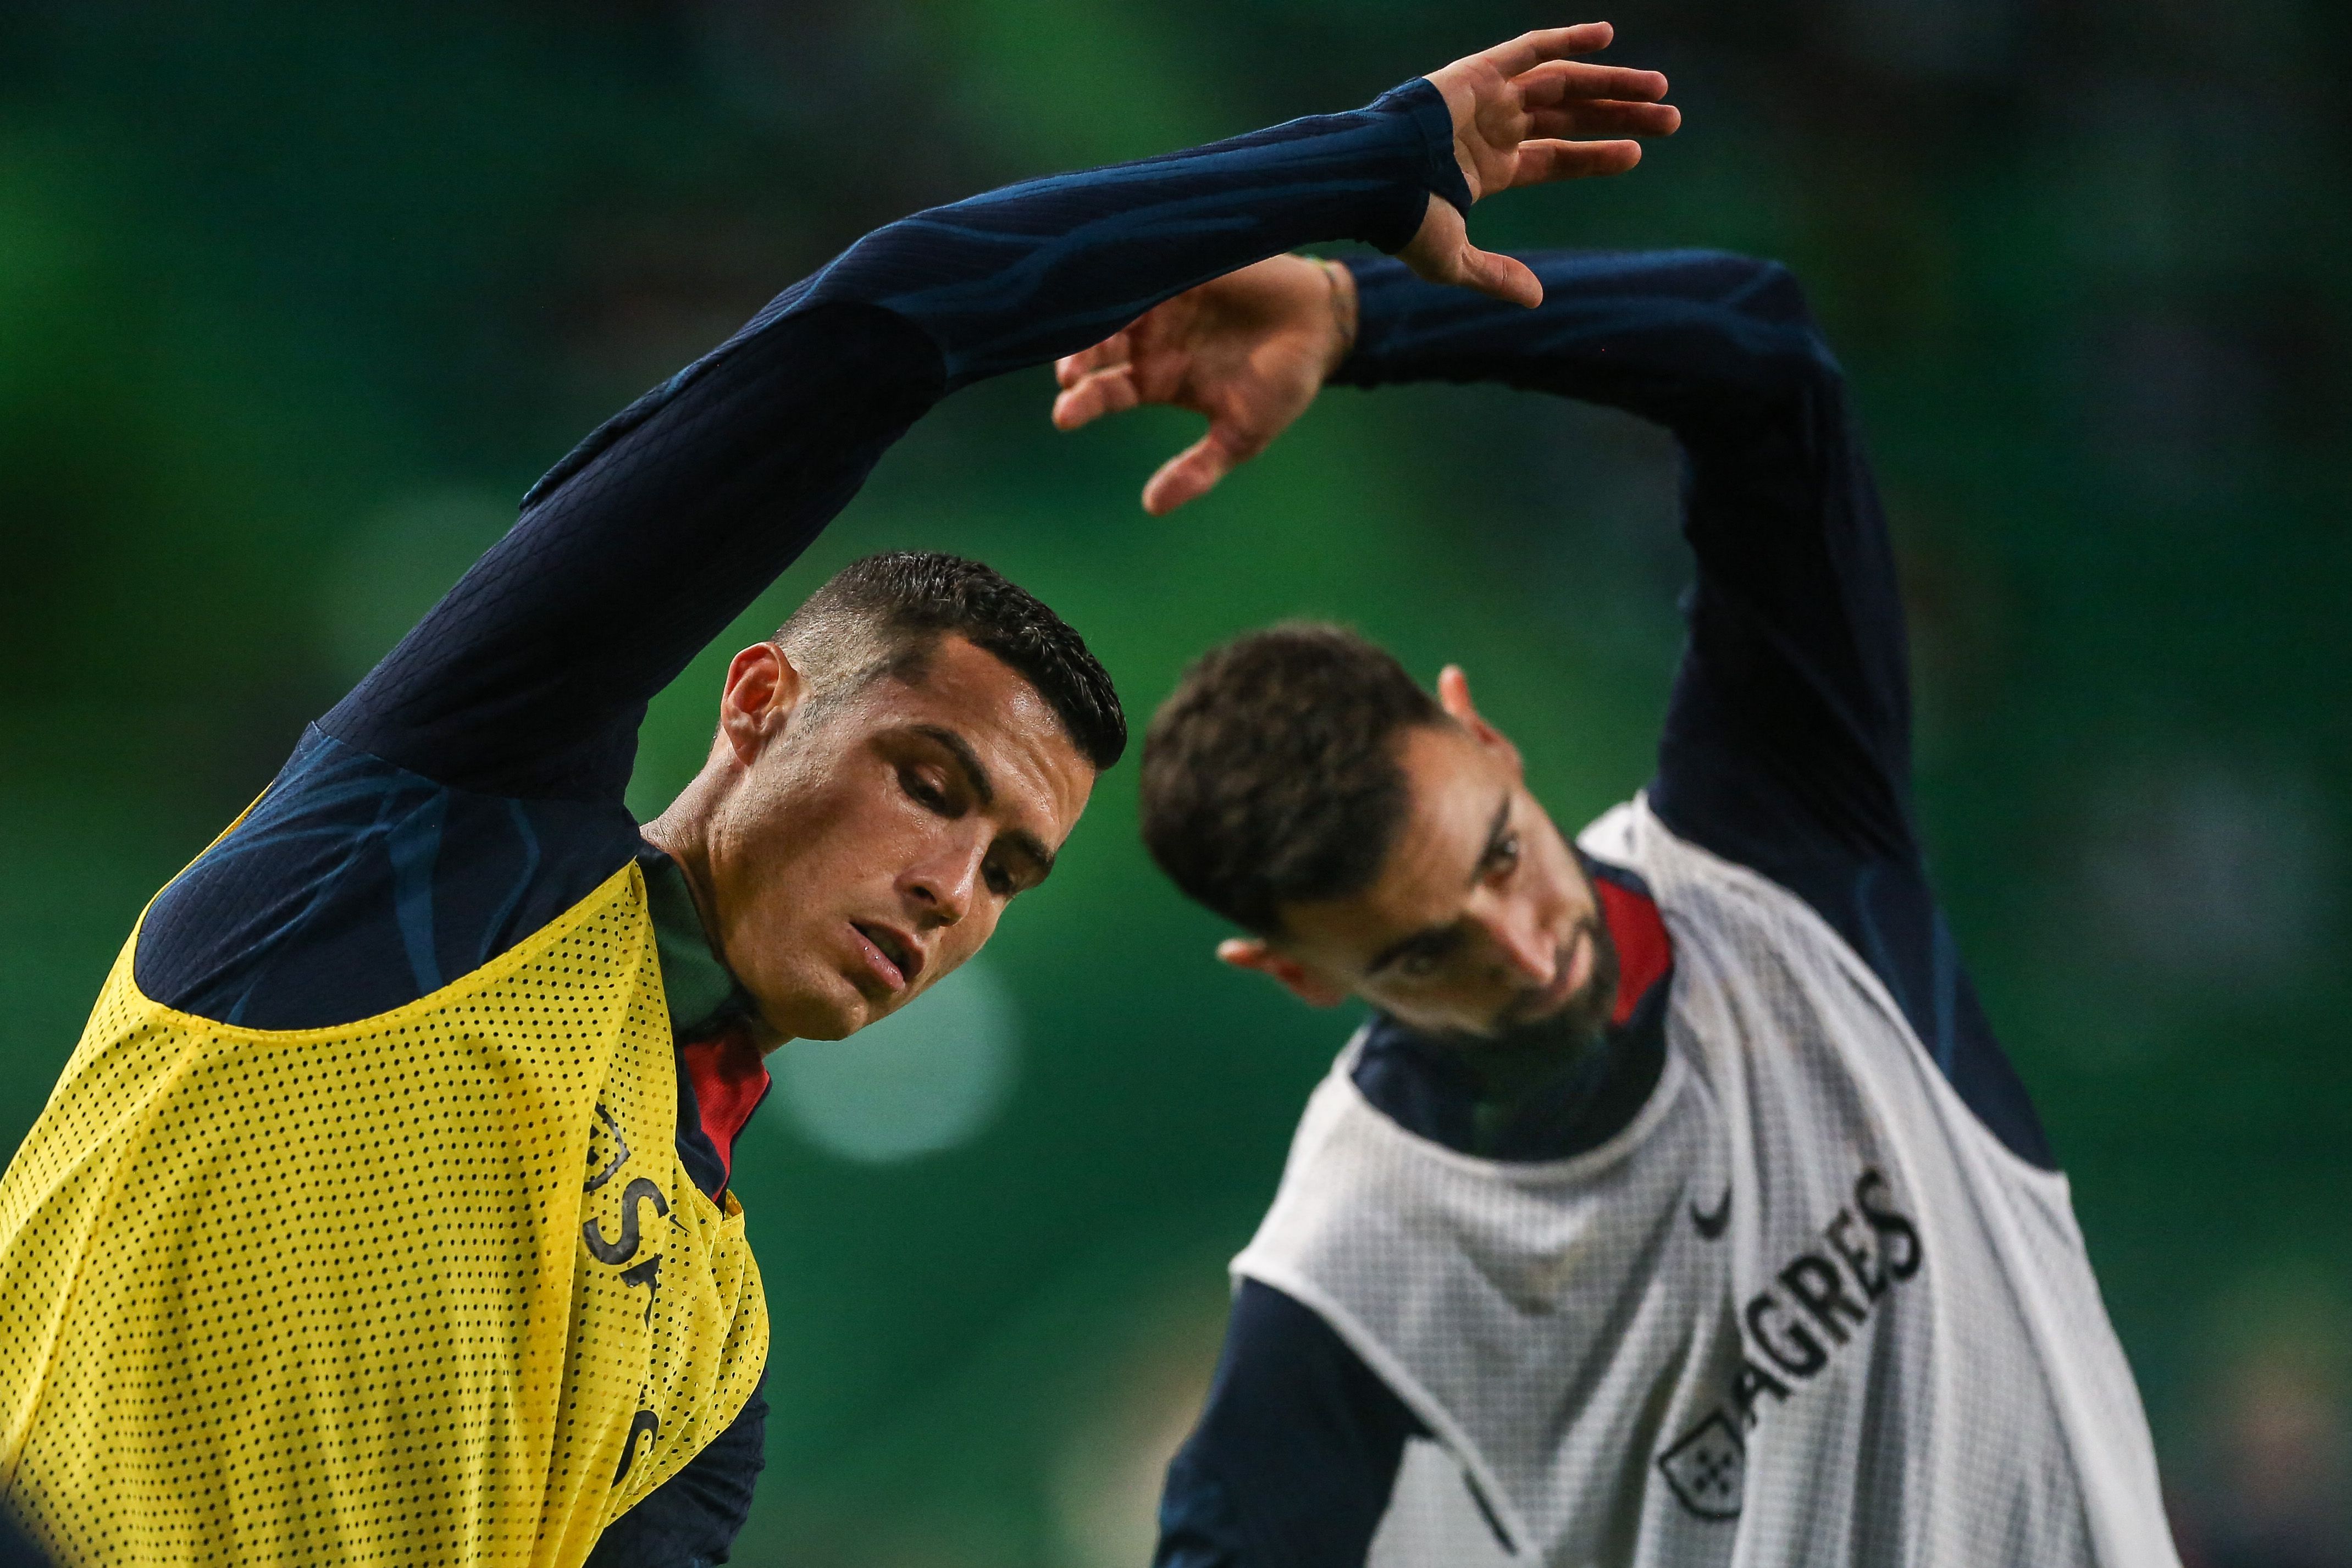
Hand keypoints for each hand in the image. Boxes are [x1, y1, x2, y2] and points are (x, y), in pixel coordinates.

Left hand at [1051, 255, 1351, 514]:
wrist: (1324, 327)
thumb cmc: (1282, 384)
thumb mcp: (1241, 436)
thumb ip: (1197, 470)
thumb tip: (1153, 507)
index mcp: (1153, 378)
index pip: (1104, 390)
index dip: (1082, 402)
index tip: (1065, 416)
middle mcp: (1149, 337)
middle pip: (1097, 345)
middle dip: (1077, 359)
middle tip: (1069, 375)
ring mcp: (1163, 297)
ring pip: (1112, 303)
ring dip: (1093, 317)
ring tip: (1084, 335)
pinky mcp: (1181, 261)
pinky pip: (1143, 262)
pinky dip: (1123, 269)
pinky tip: (1108, 278)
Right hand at [1407, 22, 1677, 305]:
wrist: (1369, 181)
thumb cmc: (1401, 222)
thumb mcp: (1453, 258)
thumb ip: (1495, 276)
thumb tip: (1537, 300)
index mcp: (1488, 168)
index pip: (1556, 158)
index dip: (1597, 157)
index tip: (1638, 155)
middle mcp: (1492, 128)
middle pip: (1571, 118)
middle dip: (1619, 117)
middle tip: (1670, 119)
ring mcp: (1486, 97)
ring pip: (1563, 83)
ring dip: (1611, 84)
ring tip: (1658, 90)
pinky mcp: (1478, 72)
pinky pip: (1530, 48)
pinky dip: (1567, 40)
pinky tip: (1608, 38)